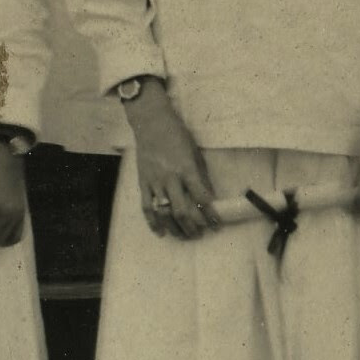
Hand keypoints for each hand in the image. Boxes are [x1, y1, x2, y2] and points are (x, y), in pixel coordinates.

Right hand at [127, 89, 218, 238]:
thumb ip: (201, 175)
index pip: (201, 197)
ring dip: (175, 228)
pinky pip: (147, 207)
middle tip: (200, 234)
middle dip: (193, 226)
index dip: (210, 214)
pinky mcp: (143, 183)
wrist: (151, 123)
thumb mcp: (195, 152)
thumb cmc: (177, 135)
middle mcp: (170, 178)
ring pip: (164, 213)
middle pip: (182, 211)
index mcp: (186, 169)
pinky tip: (161, 232)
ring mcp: (154, 182)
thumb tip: (208, 197)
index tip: (217, 224)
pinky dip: (153, 222)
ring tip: (184, 236)